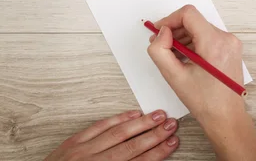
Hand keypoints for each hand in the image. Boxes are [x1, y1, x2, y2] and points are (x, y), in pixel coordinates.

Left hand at [44, 110, 178, 160]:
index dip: (158, 152)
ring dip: (140, 123)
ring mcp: (81, 151)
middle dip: (154, 134)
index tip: (172, 143)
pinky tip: (131, 114)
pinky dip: (117, 119)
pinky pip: (98, 126)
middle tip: (171, 125)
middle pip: (130, 146)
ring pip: (117, 133)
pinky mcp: (72, 143)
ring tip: (158, 116)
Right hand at [147, 5, 255, 160]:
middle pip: (194, 21)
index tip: (158, 32)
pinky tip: (185, 58)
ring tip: (172, 56)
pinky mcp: (231, 48)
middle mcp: (227, 39)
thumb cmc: (205, 101)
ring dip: (183, 38)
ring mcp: (231, 43)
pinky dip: (194, 43)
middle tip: (160, 46)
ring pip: (200, 29)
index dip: (169, 19)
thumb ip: (160, 51)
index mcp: (215, 43)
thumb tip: (161, 33)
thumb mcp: (174, 76)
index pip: (189, 14)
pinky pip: (208, 37)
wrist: (226, 116)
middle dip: (175, 31)